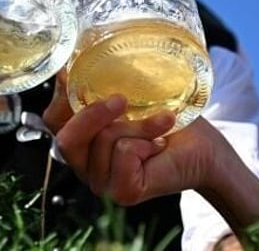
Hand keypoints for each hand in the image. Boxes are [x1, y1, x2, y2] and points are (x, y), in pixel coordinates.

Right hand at [43, 75, 227, 203]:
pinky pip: (123, 153)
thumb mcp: (129, 96)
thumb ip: (97, 88)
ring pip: (103, 140)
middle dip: (93, 113)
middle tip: (121, 99)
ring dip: (137, 125)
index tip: (74, 72)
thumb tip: (69, 65)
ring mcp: (102, 182)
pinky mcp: (122, 192)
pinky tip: (159, 145)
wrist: (204, 148)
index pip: (53, 120)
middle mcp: (85, 164)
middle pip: (66, 137)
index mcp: (81, 140)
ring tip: (159, 125)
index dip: (60, 95)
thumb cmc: (167, 121)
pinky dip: (146, 141)